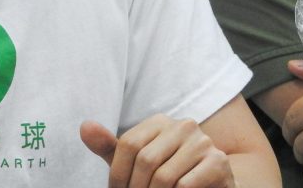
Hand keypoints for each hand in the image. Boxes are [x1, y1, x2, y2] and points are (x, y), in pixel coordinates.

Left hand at [80, 116, 233, 186]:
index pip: (128, 144)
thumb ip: (111, 147)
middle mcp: (183, 125)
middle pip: (145, 160)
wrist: (212, 187)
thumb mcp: (136, 163)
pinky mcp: (218, 162)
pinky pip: (184, 185)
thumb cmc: (169, 176)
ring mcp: (203, 142)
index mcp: (160, 121)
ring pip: (164, 176)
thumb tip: (84, 126)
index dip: (118, 175)